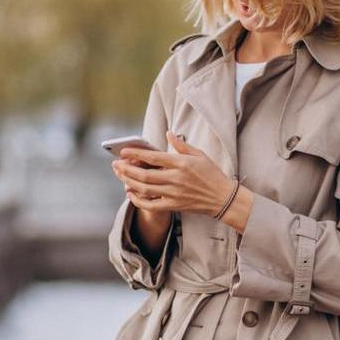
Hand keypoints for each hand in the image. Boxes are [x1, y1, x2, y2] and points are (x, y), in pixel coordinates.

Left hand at [111, 130, 238, 216]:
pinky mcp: (174, 205)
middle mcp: (176, 178)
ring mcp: (174, 193)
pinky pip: (151, 205)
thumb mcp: (199, 155)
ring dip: (129, 182)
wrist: (223, 198)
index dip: (135, 154)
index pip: (153, 157)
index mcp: (181, 163)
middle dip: (126, 169)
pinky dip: (138, 200)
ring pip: (144, 188)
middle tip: (116, 164)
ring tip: (120, 176)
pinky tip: (130, 194)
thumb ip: (181, 145)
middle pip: (144, 174)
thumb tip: (168, 133)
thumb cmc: (212, 174)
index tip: (123, 151)